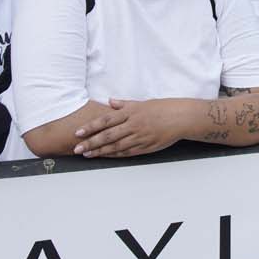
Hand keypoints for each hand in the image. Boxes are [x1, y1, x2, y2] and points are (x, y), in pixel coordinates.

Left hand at [72, 98, 190, 157]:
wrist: (181, 117)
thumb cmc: (162, 108)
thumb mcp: (142, 102)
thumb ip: (124, 104)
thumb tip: (110, 102)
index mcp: (130, 112)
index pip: (105, 120)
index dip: (90, 127)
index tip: (78, 133)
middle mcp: (133, 125)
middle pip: (107, 135)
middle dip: (90, 143)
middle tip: (77, 148)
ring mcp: (139, 137)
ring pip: (115, 146)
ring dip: (100, 151)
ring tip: (88, 154)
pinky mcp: (146, 146)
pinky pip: (127, 152)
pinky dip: (115, 155)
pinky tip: (106, 156)